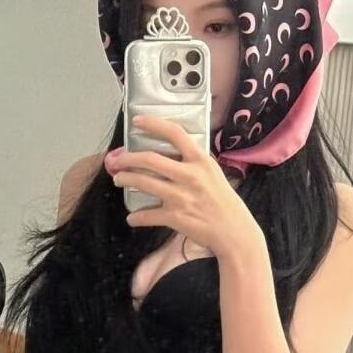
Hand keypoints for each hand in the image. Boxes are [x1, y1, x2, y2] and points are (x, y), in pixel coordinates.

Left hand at [106, 116, 264, 260]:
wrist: (234, 232)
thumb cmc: (224, 201)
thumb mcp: (213, 173)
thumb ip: (193, 163)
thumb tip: (170, 154)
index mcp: (201, 161)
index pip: (175, 133)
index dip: (153, 124)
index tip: (137, 121)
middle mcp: (190, 175)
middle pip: (150, 159)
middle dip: (128, 158)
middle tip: (118, 161)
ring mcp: (181, 197)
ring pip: (143, 183)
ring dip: (125, 180)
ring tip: (119, 179)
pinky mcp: (176, 217)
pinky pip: (147, 215)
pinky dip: (136, 217)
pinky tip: (132, 218)